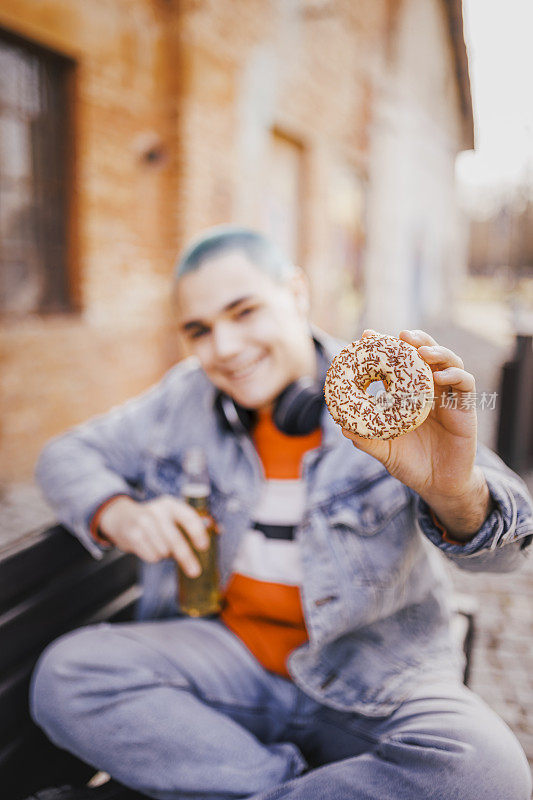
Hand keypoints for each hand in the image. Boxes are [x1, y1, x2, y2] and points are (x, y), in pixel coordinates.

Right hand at [98, 495, 209, 576]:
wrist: (120, 516)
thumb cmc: (153, 519)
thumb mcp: (169, 514)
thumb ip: (187, 523)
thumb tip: (214, 536)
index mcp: (170, 504)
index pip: (188, 517)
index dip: (198, 533)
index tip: (204, 546)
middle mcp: (157, 511)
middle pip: (175, 539)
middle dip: (186, 557)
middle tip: (195, 571)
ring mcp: (143, 523)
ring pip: (164, 551)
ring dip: (166, 554)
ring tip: (159, 545)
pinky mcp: (133, 536)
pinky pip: (152, 556)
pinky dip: (154, 556)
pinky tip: (149, 546)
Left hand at [341, 329, 490, 538]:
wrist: (438, 486)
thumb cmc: (410, 464)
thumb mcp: (384, 450)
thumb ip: (366, 438)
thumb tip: (342, 426)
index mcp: (409, 394)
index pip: (398, 363)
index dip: (386, 347)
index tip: (368, 335)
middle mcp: (430, 390)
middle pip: (426, 354)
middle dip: (415, 340)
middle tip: (401, 334)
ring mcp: (449, 397)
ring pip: (449, 362)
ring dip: (437, 351)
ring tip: (421, 351)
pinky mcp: (466, 409)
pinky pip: (466, 384)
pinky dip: (455, 375)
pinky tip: (440, 377)